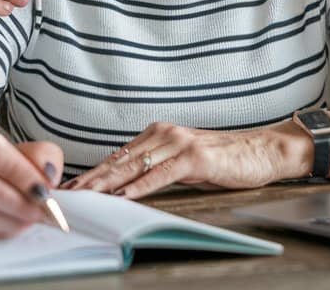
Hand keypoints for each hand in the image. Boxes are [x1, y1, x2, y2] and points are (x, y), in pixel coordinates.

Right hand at [0, 124, 64, 237]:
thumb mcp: (8, 148)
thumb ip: (35, 155)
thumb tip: (50, 176)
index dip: (21, 171)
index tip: (45, 187)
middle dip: (21, 200)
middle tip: (44, 209)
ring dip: (14, 219)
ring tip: (32, 218)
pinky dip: (1, 230)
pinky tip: (15, 225)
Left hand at [65, 122, 301, 199]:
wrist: (262, 151)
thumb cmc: (225, 159)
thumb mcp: (184, 163)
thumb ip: (158, 168)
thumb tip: (128, 185)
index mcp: (158, 134)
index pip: (118, 156)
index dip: (93, 172)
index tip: (71, 186)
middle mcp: (164, 134)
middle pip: (119, 160)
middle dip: (91, 178)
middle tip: (67, 193)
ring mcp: (179, 143)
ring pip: (135, 165)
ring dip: (108, 183)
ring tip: (86, 195)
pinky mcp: (195, 157)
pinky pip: (161, 173)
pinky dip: (141, 185)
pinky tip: (124, 195)